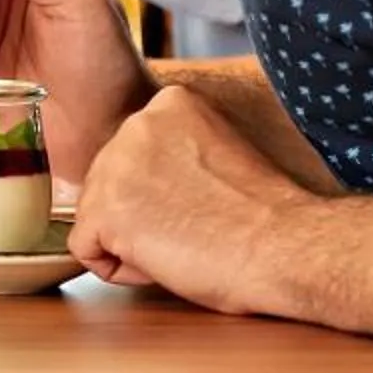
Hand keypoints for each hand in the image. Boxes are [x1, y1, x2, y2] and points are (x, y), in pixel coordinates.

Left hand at [66, 86, 309, 310]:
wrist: (286, 247)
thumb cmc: (265, 215)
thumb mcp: (215, 152)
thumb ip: (173, 152)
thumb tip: (139, 182)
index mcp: (169, 103)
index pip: (133, 157)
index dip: (163, 194)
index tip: (204, 203)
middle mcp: (135, 124)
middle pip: (109, 185)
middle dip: (141, 217)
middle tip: (195, 228)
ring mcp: (116, 165)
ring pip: (96, 218)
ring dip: (133, 243)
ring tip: (184, 242)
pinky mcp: (106, 211)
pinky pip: (87, 250)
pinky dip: (121, 269)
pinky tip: (166, 260)